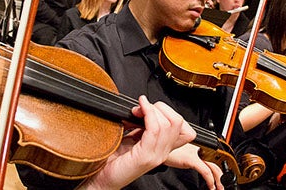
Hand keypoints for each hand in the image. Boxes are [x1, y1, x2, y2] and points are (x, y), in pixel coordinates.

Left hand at [80, 96, 195, 189]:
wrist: (102, 177)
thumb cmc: (113, 159)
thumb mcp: (132, 138)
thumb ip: (141, 126)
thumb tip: (143, 107)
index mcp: (162, 148)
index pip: (183, 128)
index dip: (168, 111)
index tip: (150, 107)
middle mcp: (162, 153)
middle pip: (177, 122)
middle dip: (160, 108)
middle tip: (142, 107)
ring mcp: (155, 156)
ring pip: (167, 124)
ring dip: (152, 110)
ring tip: (138, 109)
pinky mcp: (145, 157)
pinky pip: (154, 130)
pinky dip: (148, 114)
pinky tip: (139, 109)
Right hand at [164, 144, 223, 189]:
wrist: (158, 148)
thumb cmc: (166, 151)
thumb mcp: (180, 153)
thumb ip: (187, 157)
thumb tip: (189, 163)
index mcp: (196, 147)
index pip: (212, 157)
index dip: (218, 167)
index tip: (219, 177)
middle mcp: (198, 149)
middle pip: (215, 162)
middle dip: (221, 175)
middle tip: (222, 185)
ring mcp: (195, 154)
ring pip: (213, 167)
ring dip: (218, 179)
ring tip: (219, 188)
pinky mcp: (191, 159)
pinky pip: (205, 171)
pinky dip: (210, 180)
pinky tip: (210, 186)